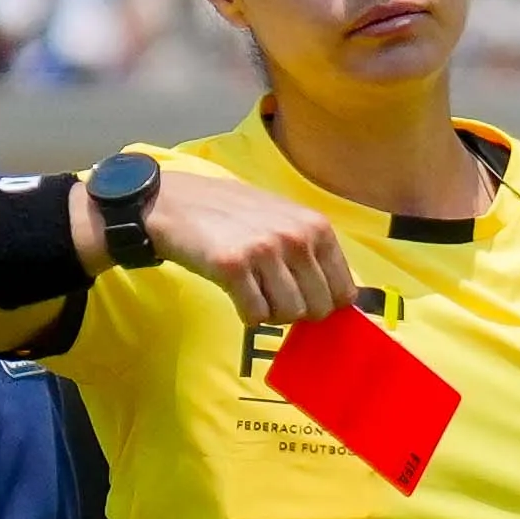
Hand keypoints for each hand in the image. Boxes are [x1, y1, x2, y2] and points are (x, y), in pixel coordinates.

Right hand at [146, 163, 356, 326]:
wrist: (176, 202)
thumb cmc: (233, 214)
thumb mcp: (285, 219)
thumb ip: (313, 252)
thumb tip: (340, 300)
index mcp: (317, 227)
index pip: (344, 292)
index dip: (323, 303)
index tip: (303, 298)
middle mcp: (297, 238)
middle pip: (318, 309)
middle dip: (297, 311)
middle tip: (272, 295)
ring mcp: (265, 252)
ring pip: (289, 315)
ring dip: (271, 312)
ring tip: (253, 290)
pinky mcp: (233, 267)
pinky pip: (255, 316)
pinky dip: (246, 313)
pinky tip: (235, 291)